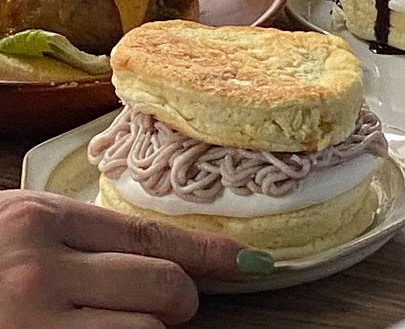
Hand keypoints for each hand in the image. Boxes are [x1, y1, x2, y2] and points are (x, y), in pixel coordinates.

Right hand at [0, 190, 272, 327]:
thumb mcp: (17, 227)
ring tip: (108, 325)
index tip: (247, 262)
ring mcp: (30, 325)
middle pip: (163, 288)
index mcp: (40, 220)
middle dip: (177, 300)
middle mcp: (38, 270)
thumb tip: (159, 254)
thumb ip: (81, 237)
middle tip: (160, 303)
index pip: (151, 236)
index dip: (207, 253)